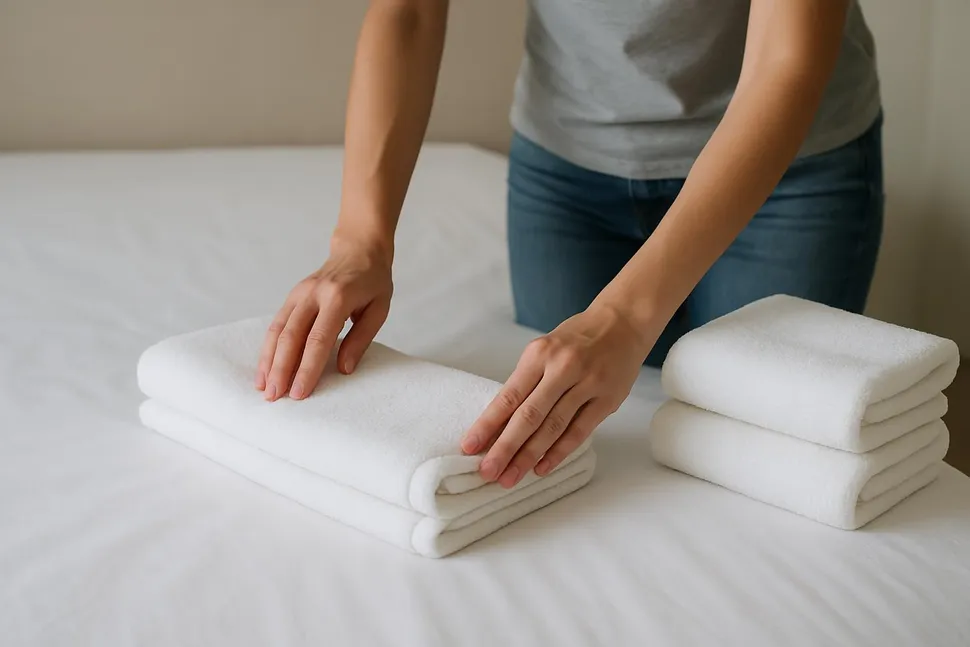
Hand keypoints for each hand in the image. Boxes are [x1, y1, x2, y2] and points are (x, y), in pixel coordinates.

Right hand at [256, 233, 392, 400]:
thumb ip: (361, 339)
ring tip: (264, 388)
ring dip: (268, 361)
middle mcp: (314, 294)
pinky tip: (265, 367)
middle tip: (275, 397)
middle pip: (291, 336)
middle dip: (281, 369)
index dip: (307, 368)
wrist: (358, 249)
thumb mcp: (379, 309)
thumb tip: (343, 369)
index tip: (299, 392)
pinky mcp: (292, 296)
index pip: (318, 339)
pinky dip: (268, 347)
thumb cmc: (373, 282)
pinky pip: (276, 323)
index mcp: (338, 298)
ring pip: (277, 330)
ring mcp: (299, 293)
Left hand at [460, 302, 655, 487]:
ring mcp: (588, 384)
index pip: (509, 395)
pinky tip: (541, 468)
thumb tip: (499, 424)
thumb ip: (527, 382)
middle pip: (529, 416)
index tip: (469, 446)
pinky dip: (559, 452)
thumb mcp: (545, 349)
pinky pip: (579, 431)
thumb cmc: (577, 339)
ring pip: (553, 428)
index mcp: (540, 354)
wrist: (623, 322)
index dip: (488, 424)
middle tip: (488, 472)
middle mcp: (563, 368)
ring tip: (510, 478)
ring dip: (529, 456)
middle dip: (505, 448)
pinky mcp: (607, 400)